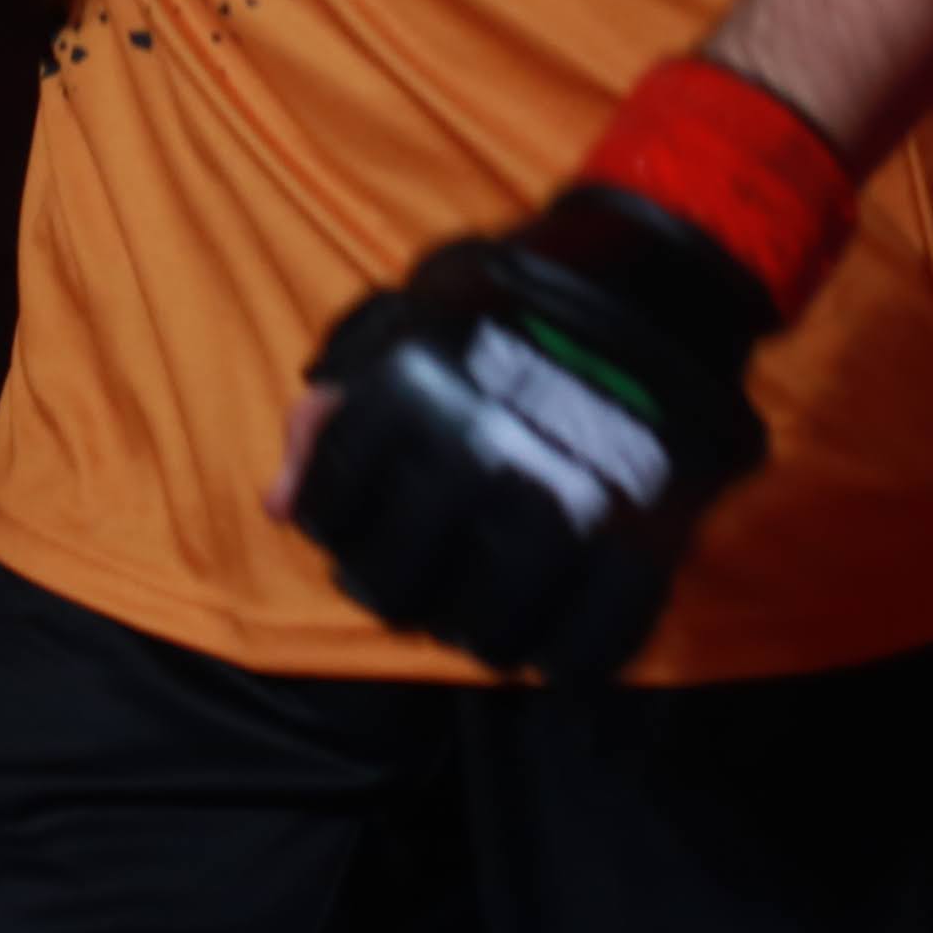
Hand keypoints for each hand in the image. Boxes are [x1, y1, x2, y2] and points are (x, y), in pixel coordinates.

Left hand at [275, 187, 777, 681]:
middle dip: (396, 591)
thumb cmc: (506, 304)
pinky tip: (548, 639)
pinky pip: (590, 640)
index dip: (337, 529)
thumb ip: (332, 413)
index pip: (333, 513)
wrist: (654, 277)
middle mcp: (480, 456)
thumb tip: (278, 509)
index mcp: (412, 396)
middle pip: (399, 588)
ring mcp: (565, 504)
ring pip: (488, 631)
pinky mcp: (643, 537)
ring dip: (472, 633)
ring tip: (476, 611)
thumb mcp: (405, 324)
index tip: (360, 525)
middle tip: (416, 579)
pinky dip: (563, 656)